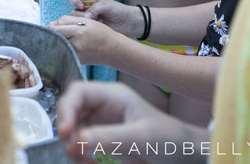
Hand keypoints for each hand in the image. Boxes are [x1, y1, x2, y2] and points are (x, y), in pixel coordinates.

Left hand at [48, 15, 117, 64]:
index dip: (50, 26)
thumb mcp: (87, 21)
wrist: (114, 50)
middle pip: (55, 37)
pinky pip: (65, 52)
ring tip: (65, 37)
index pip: (55, 28)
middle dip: (52, 34)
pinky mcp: (77, 60)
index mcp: (79, 31)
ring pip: (58, 45)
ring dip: (58, 41)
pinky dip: (64, 48)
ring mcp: (76, 54)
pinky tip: (70, 45)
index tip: (51, 25)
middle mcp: (76, 44)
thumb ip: (67, 20)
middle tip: (55, 31)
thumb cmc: (101, 33)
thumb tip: (52, 23)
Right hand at [57, 81, 201, 162]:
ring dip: (71, 144)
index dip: (67, 108)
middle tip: (71, 149)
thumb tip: (79, 138)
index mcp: (112, 95)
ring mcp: (101, 121)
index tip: (65, 131)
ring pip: (73, 127)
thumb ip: (111, 137)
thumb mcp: (142, 137)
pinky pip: (81, 142)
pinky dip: (79, 154)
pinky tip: (88, 163)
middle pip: (71, 109)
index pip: (79, 92)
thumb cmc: (169, 139)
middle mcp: (102, 105)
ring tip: (82, 160)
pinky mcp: (102, 138)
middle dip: (67, 128)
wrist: (183, 154)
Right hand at [67, 0, 139, 36]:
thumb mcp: (108, 6)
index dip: (74, 1)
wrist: (129, 23)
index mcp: (89, 1)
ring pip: (77, 21)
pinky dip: (88, 29)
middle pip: (74, 12)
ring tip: (100, 22)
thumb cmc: (119, 11)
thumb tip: (86, 16)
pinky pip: (83, 29)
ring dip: (87, 22)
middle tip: (96, 17)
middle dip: (82, 15)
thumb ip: (96, 8)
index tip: (81, 6)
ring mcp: (88, 20)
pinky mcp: (91, 29)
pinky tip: (99, 28)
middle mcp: (86, 10)